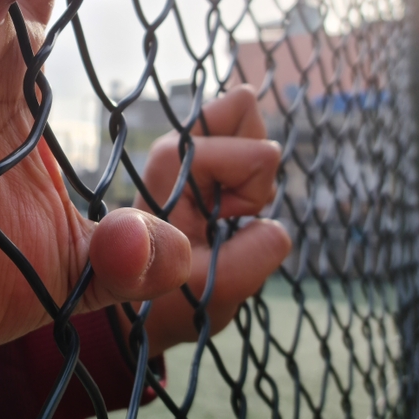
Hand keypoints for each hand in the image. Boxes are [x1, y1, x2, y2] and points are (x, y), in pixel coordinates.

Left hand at [122, 85, 290, 357]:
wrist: (143, 305)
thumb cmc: (171, 299)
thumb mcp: (212, 290)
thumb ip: (252, 256)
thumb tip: (275, 227)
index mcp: (170, 164)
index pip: (253, 155)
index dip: (252, 196)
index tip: (222, 222)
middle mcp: (175, 146)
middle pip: (245, 113)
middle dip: (254, 170)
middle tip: (223, 213)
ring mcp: (188, 150)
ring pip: (249, 122)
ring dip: (252, 175)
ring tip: (221, 213)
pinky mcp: (201, 159)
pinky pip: (246, 141)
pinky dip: (250, 176)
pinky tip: (227, 206)